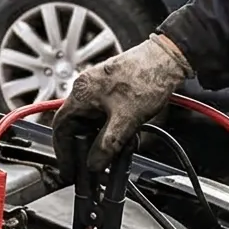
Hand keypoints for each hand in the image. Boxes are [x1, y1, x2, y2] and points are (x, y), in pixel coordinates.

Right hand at [52, 33, 190, 184]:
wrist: (168, 59)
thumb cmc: (146, 77)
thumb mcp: (126, 119)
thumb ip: (108, 145)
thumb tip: (95, 164)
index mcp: (81, 93)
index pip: (60, 127)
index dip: (63, 151)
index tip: (69, 169)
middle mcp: (87, 90)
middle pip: (77, 127)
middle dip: (85, 149)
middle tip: (91, 168)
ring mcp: (101, 90)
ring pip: (93, 123)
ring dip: (101, 141)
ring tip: (112, 157)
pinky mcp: (115, 92)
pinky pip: (106, 117)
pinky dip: (112, 132)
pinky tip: (125, 141)